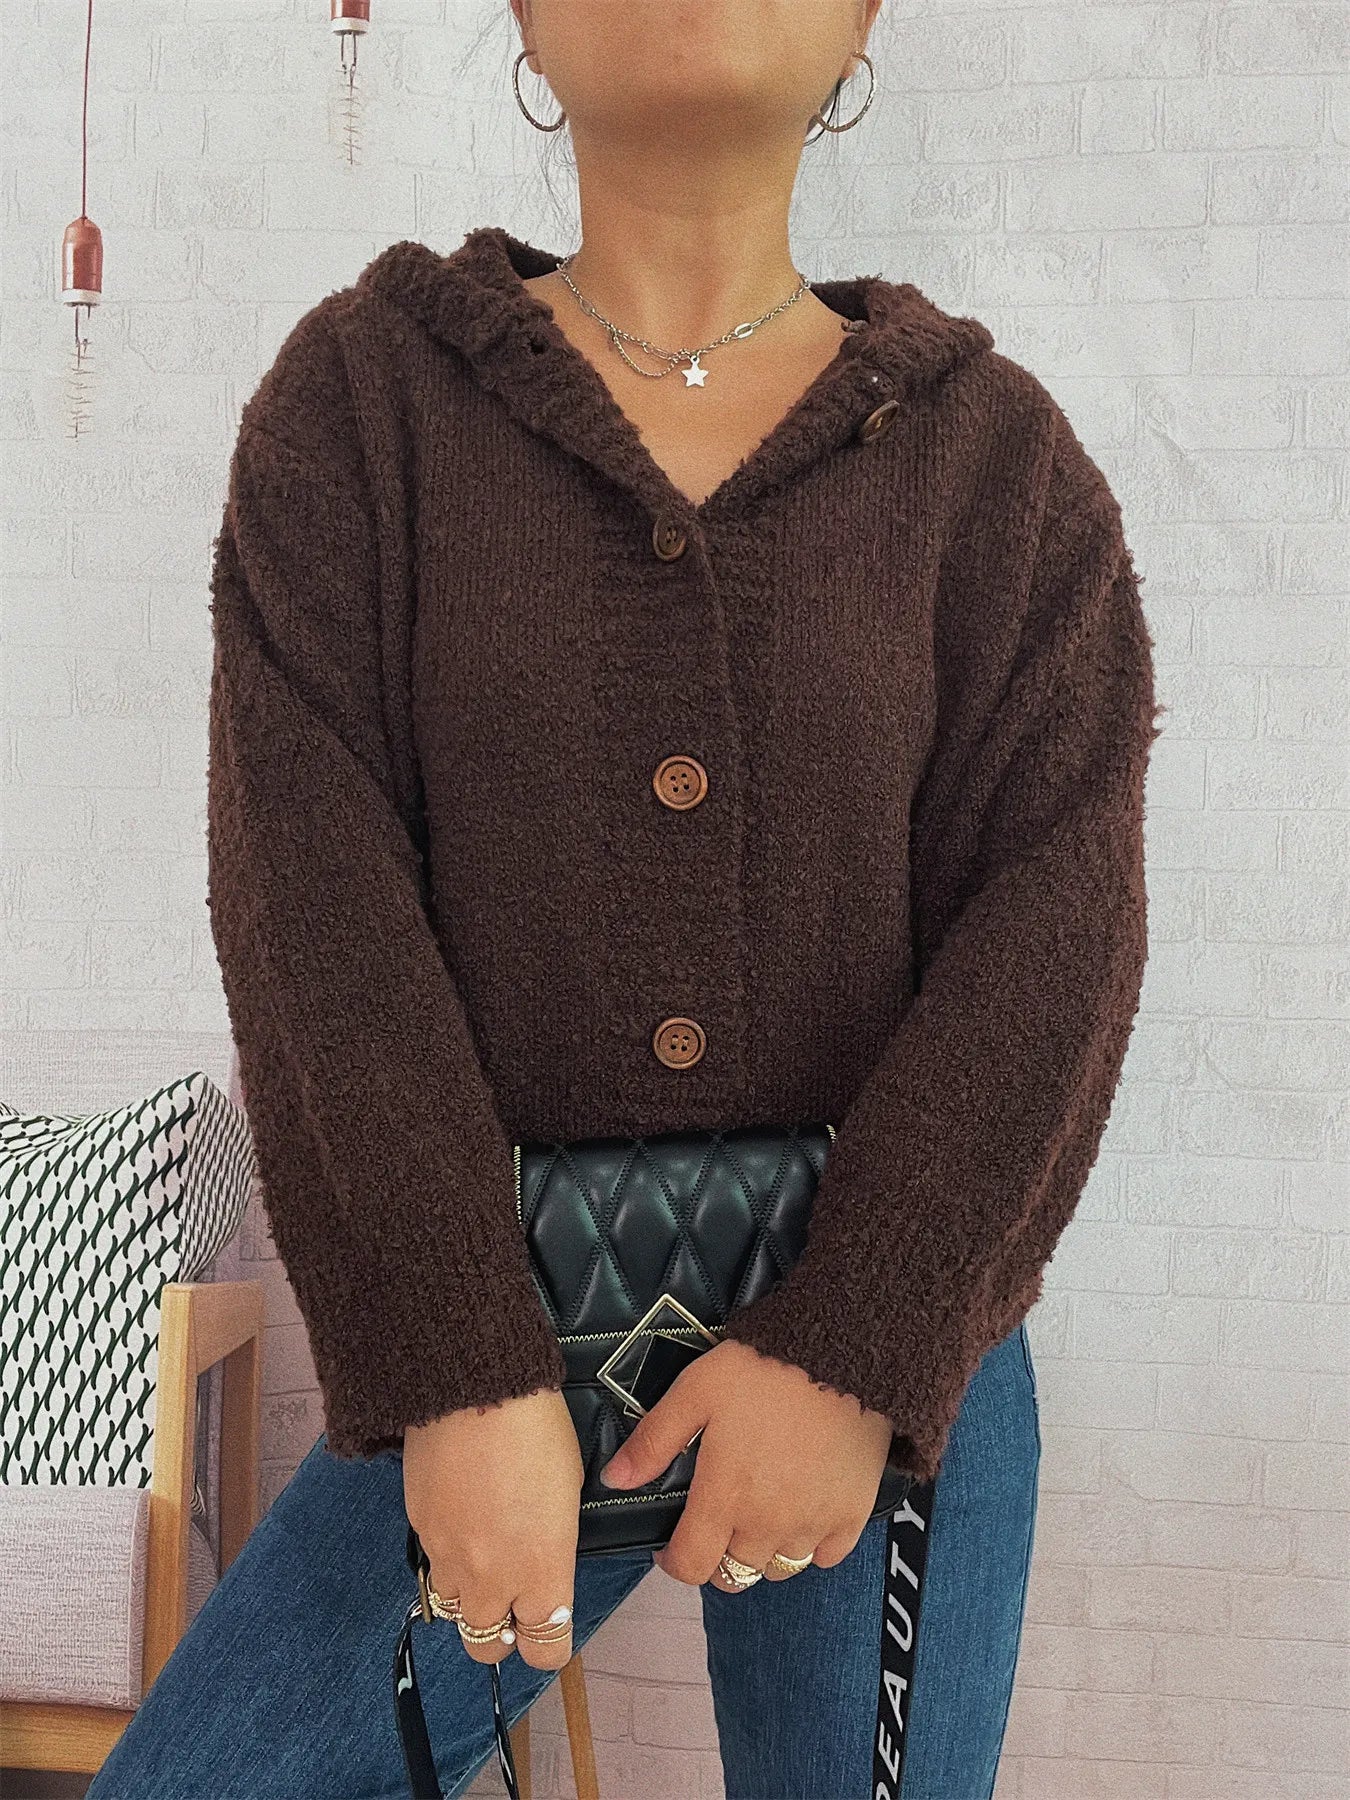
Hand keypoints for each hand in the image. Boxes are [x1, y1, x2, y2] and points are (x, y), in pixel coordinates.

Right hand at [403, 1387, 583, 1669]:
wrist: (475, 1390)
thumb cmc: (535, 1429)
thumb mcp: (568, 1491)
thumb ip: (552, 1544)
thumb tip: (540, 1558)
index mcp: (541, 1569)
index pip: (545, 1647)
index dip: (548, 1641)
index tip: (550, 1624)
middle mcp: (492, 1577)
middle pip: (486, 1648)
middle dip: (500, 1632)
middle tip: (510, 1599)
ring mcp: (449, 1557)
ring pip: (453, 1610)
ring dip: (469, 1595)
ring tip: (482, 1555)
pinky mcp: (419, 1530)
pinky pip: (433, 1563)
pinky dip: (446, 1555)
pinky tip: (461, 1517)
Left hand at [598, 1339, 895, 1589]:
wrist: (838, 1352)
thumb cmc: (763, 1369)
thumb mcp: (695, 1392)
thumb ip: (653, 1441)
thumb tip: (615, 1479)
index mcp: (724, 1498)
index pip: (690, 1567)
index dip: (674, 1561)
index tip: (673, 1542)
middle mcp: (767, 1523)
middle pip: (735, 1576)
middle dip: (718, 1557)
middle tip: (719, 1522)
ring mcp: (813, 1523)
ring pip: (780, 1569)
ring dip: (763, 1553)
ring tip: (760, 1516)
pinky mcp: (852, 1514)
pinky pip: (826, 1555)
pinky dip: (812, 1545)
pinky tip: (804, 1512)